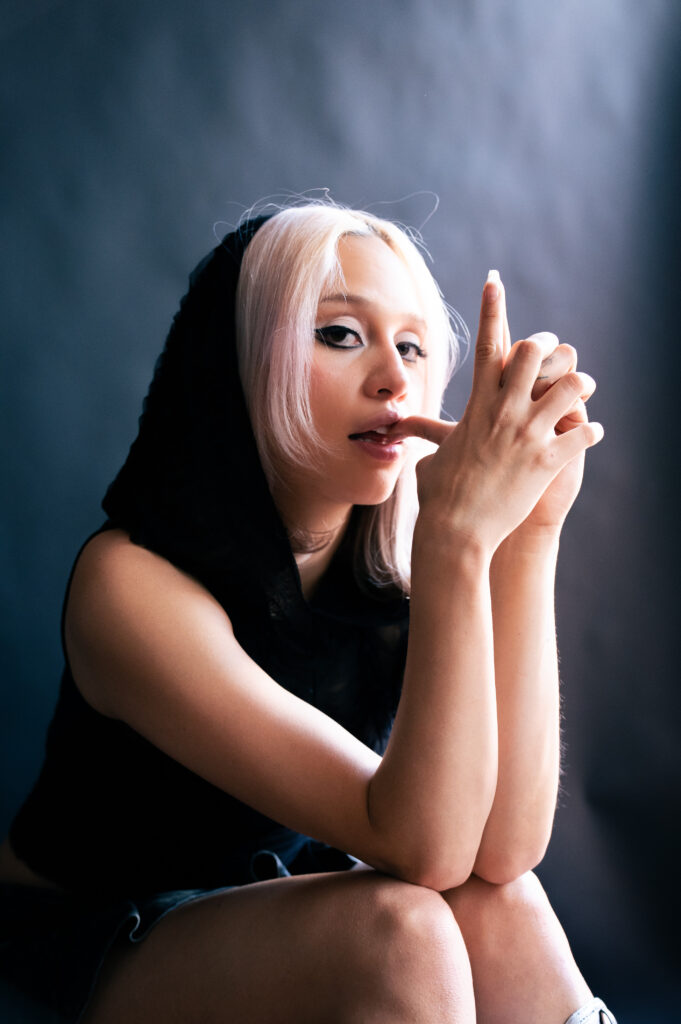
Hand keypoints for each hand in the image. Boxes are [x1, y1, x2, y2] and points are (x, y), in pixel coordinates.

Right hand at [391, 274, 602, 553]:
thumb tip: (399, 429)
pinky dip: (592, 431)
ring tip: (582, 392)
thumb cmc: (439, 495)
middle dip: (552, 349)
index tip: (494, 281)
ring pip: (571, 387)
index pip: (486, 346)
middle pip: (537, 353)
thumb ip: (425, 435)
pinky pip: (585, 433)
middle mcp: (504, 412)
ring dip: (580, 386)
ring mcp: (528, 435)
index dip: (491, 310)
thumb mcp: (431, 457)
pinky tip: (591, 434)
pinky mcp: (547, 461)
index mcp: (477, 405)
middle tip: (557, 358)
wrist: (455, 530)